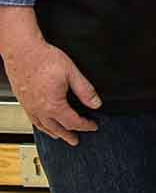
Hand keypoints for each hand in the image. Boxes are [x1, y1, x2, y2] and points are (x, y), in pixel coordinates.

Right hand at [0, 28, 100, 145]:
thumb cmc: (44, 59)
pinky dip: (40, 126)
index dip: (85, 125)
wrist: (22, 51)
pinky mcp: (23, 101)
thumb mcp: (72, 73)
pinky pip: (32, 119)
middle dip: (69, 135)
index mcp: (53, 104)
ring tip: (60, 137)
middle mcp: (39, 109)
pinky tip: (43, 123)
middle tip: (76, 141)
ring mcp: (29, 106)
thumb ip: (85, 90)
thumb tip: (96, 103)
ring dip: (53, 133)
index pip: (73, 122)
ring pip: (42, 126)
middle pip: (57, 129)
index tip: (93, 126)